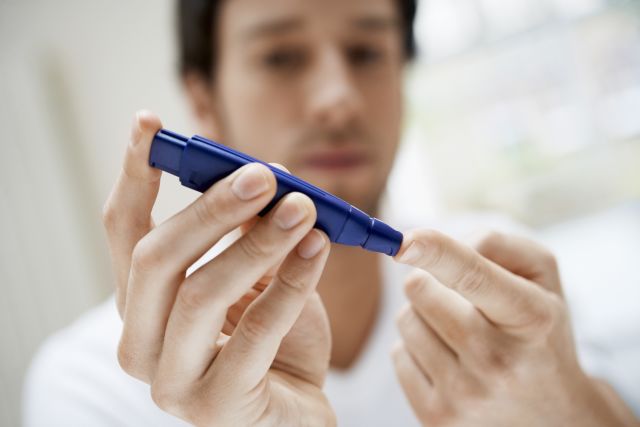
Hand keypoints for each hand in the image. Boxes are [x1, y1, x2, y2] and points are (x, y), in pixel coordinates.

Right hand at [102, 111, 334, 426]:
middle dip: (210, 209)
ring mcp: (170, 381)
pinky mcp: (214, 406)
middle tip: (262, 175)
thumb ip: (248, 232)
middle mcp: (141, 342)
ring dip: (257, 242)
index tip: (150, 123)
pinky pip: (254, 335)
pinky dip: (290, 284)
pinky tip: (318, 248)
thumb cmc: (274, 342)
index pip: (123, 231)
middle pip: (156, 259)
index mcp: (143, 303)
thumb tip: (263, 174)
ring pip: (199, 294)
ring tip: (303, 207)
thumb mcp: (258, 275)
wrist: (296, 410)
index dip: (135, 174)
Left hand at [392, 229, 638, 426]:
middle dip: (429, 280)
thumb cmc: (540, 330)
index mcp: (531, 317)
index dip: (436, 252)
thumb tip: (431, 245)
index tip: (404, 242)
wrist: (554, 414)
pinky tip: (450, 361)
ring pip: (406, 320)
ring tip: (459, 332)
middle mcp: (499, 360)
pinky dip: (416, 349)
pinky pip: (398, 355)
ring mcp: (466, 394)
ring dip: (422, 315)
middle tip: (457, 297)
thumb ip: (494, 244)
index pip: (473, 277)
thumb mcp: (542, 277)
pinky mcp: (438, 417)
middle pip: (422, 291)